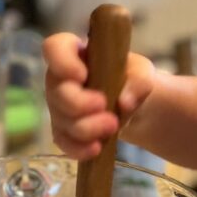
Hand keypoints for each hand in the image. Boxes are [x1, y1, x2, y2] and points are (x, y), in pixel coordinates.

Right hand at [42, 32, 155, 159]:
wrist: (129, 104)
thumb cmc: (129, 78)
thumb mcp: (142, 73)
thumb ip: (139, 81)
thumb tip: (124, 102)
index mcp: (74, 54)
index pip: (54, 47)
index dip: (62, 62)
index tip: (81, 75)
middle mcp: (59, 78)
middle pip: (57, 91)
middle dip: (80, 103)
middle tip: (105, 106)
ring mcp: (58, 106)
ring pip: (62, 120)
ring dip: (87, 127)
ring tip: (113, 126)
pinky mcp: (63, 130)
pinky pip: (63, 142)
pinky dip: (79, 148)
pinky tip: (96, 148)